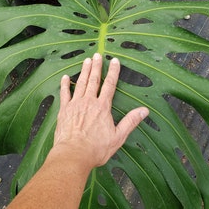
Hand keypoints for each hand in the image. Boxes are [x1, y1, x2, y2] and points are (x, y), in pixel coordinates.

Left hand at [53, 53, 148, 167]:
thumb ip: (131, 121)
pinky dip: (65, 85)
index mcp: (102, 107)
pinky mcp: (64, 110)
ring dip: (84, 71)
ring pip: (80, 83)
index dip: (113, 72)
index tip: (114, 60)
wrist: (73, 154)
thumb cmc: (96, 148)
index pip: (110, 85)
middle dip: (96, 66)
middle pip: (94, 80)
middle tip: (97, 55)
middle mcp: (89, 102)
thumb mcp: (118, 137)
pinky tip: (65, 77)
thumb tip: (144, 111)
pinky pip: (64, 93)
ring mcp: (75, 104)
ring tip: (86, 60)